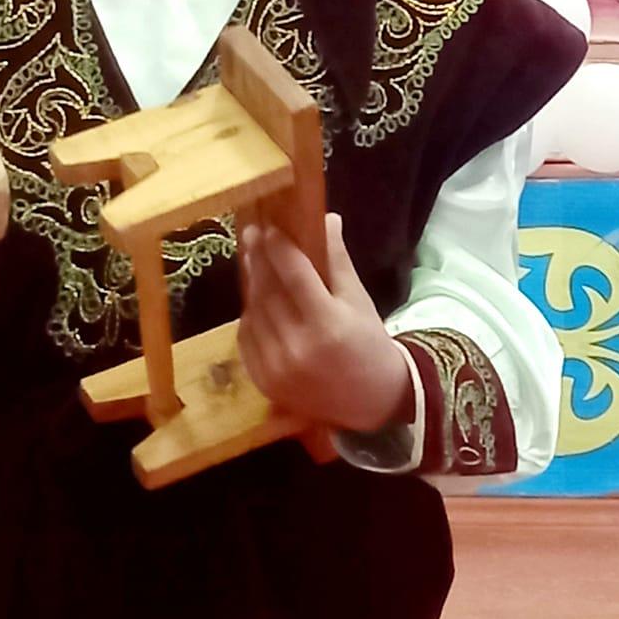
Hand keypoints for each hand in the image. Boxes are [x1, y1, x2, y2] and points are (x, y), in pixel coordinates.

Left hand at [237, 215, 414, 434]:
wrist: (371, 401)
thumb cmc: (368, 342)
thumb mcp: (358, 299)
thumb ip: (337, 259)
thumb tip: (324, 217)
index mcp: (328, 324)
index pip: (294, 276)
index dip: (279, 248)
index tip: (269, 226)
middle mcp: (298, 348)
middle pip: (269, 292)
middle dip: (259, 259)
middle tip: (252, 233)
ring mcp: (277, 369)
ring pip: (254, 313)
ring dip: (251, 283)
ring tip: (253, 259)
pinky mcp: (264, 383)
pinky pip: (247, 338)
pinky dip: (250, 314)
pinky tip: (256, 297)